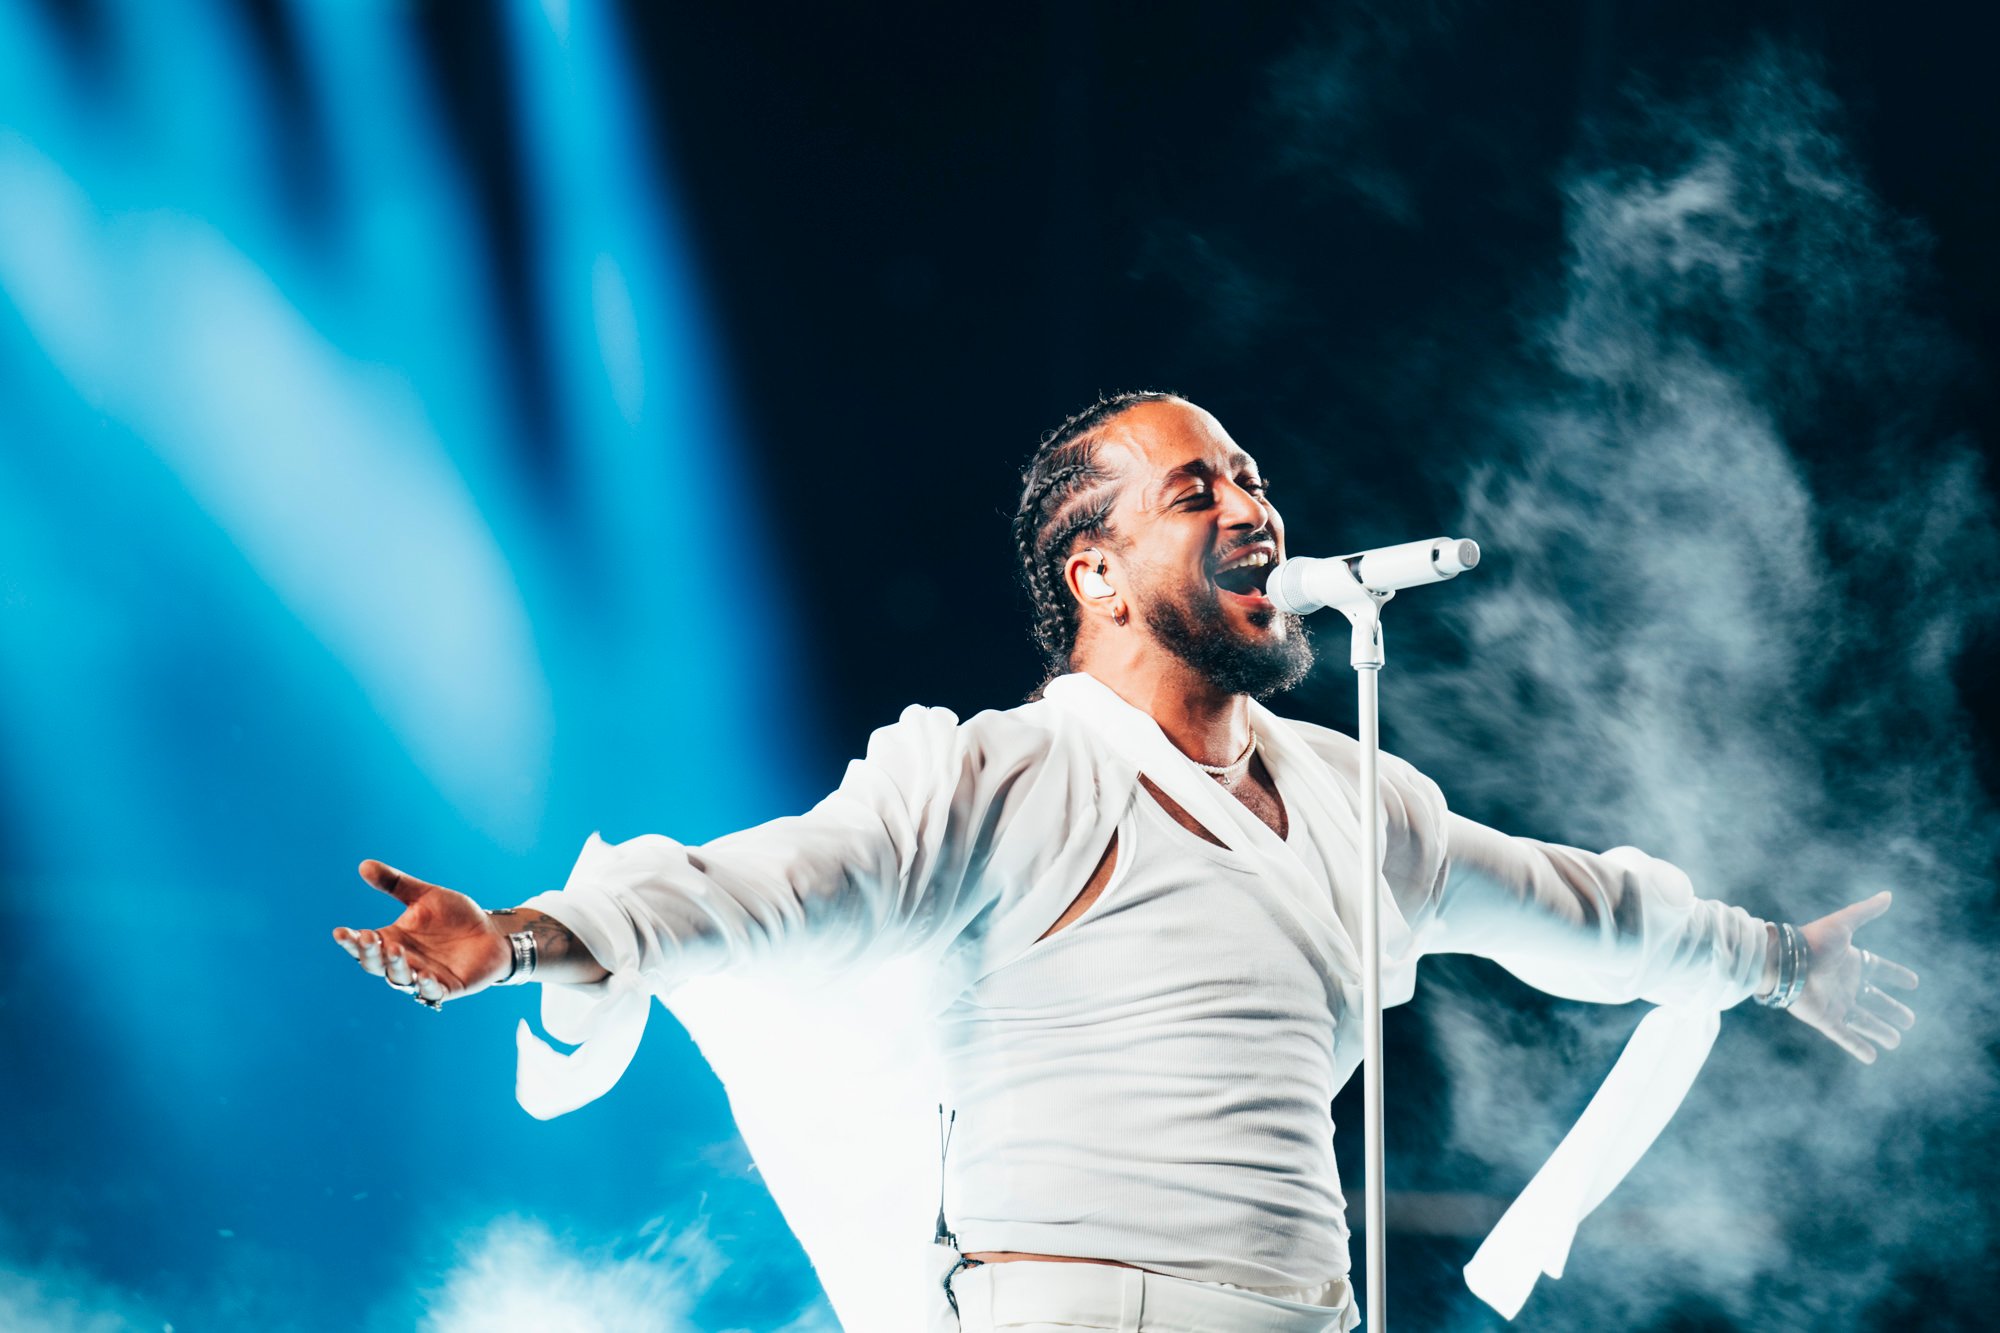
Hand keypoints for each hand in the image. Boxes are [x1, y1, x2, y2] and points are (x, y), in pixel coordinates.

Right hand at [330, 860, 512, 1007]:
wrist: (492, 932)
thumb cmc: (456, 915)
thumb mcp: (425, 896)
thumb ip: (396, 883)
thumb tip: (363, 865)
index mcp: (393, 939)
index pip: (365, 944)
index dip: (351, 941)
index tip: (340, 932)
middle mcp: (404, 961)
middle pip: (376, 965)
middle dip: (370, 953)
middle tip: (368, 938)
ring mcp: (423, 977)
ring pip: (400, 979)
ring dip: (395, 967)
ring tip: (395, 949)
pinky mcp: (446, 989)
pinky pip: (432, 993)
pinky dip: (426, 987)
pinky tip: (424, 977)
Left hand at [1785, 890, 1918, 1063]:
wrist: (1784, 962)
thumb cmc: (1813, 942)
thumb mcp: (1844, 924)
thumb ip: (1865, 911)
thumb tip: (1888, 895)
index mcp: (1851, 962)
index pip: (1879, 969)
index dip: (1896, 975)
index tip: (1914, 983)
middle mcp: (1845, 984)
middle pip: (1874, 1000)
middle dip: (1892, 1010)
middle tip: (1910, 1021)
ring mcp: (1835, 1003)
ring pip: (1863, 1021)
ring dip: (1880, 1031)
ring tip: (1896, 1040)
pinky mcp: (1824, 1019)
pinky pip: (1844, 1036)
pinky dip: (1858, 1047)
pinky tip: (1872, 1057)